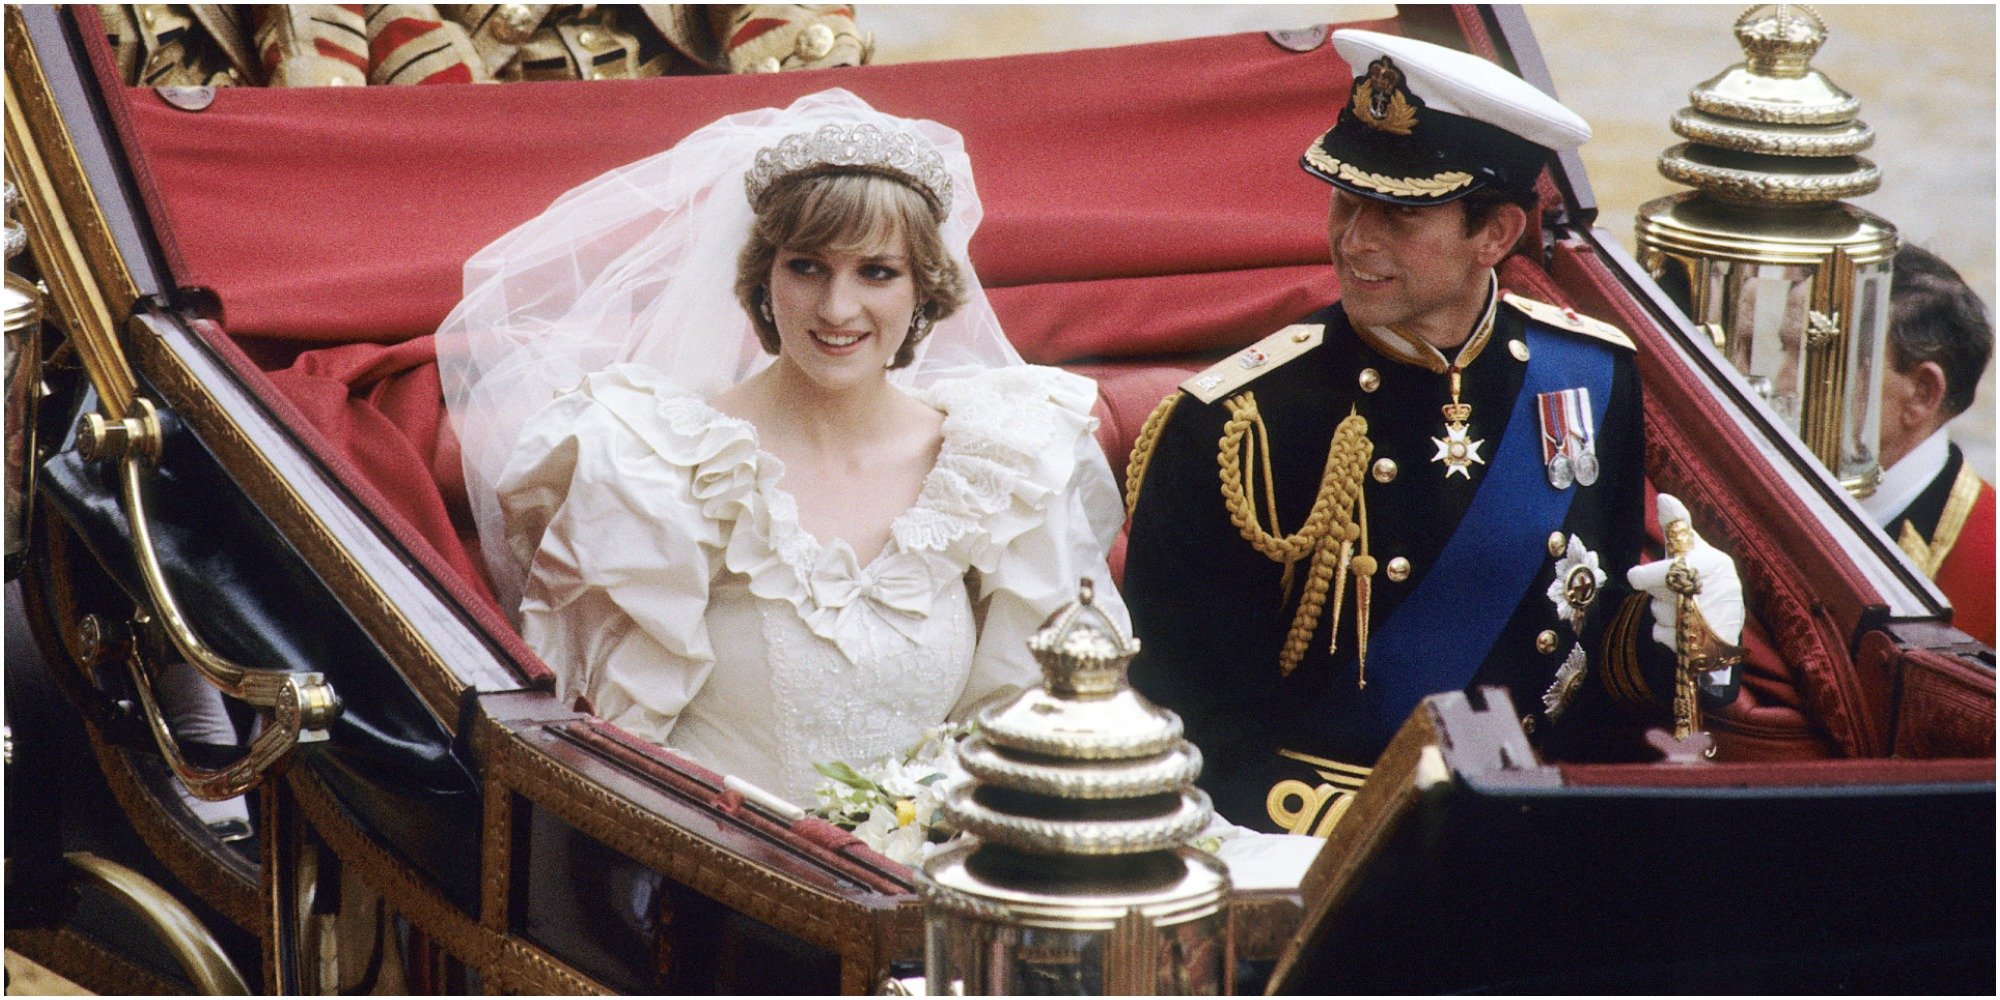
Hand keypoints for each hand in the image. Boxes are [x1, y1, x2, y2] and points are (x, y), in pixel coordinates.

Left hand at [1625, 494, 1742, 652]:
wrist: (1726, 621)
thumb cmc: (1705, 576)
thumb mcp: (1694, 548)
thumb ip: (1677, 525)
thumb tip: (1663, 497)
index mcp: (1711, 564)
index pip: (1664, 572)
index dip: (1646, 576)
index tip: (1638, 577)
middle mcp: (1713, 592)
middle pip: (1658, 593)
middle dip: (1659, 592)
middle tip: (1674, 590)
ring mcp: (1708, 621)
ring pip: (1658, 613)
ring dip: (1663, 611)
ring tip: (1682, 608)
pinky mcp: (1701, 645)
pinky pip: (1660, 634)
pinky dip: (1663, 631)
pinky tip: (1679, 626)